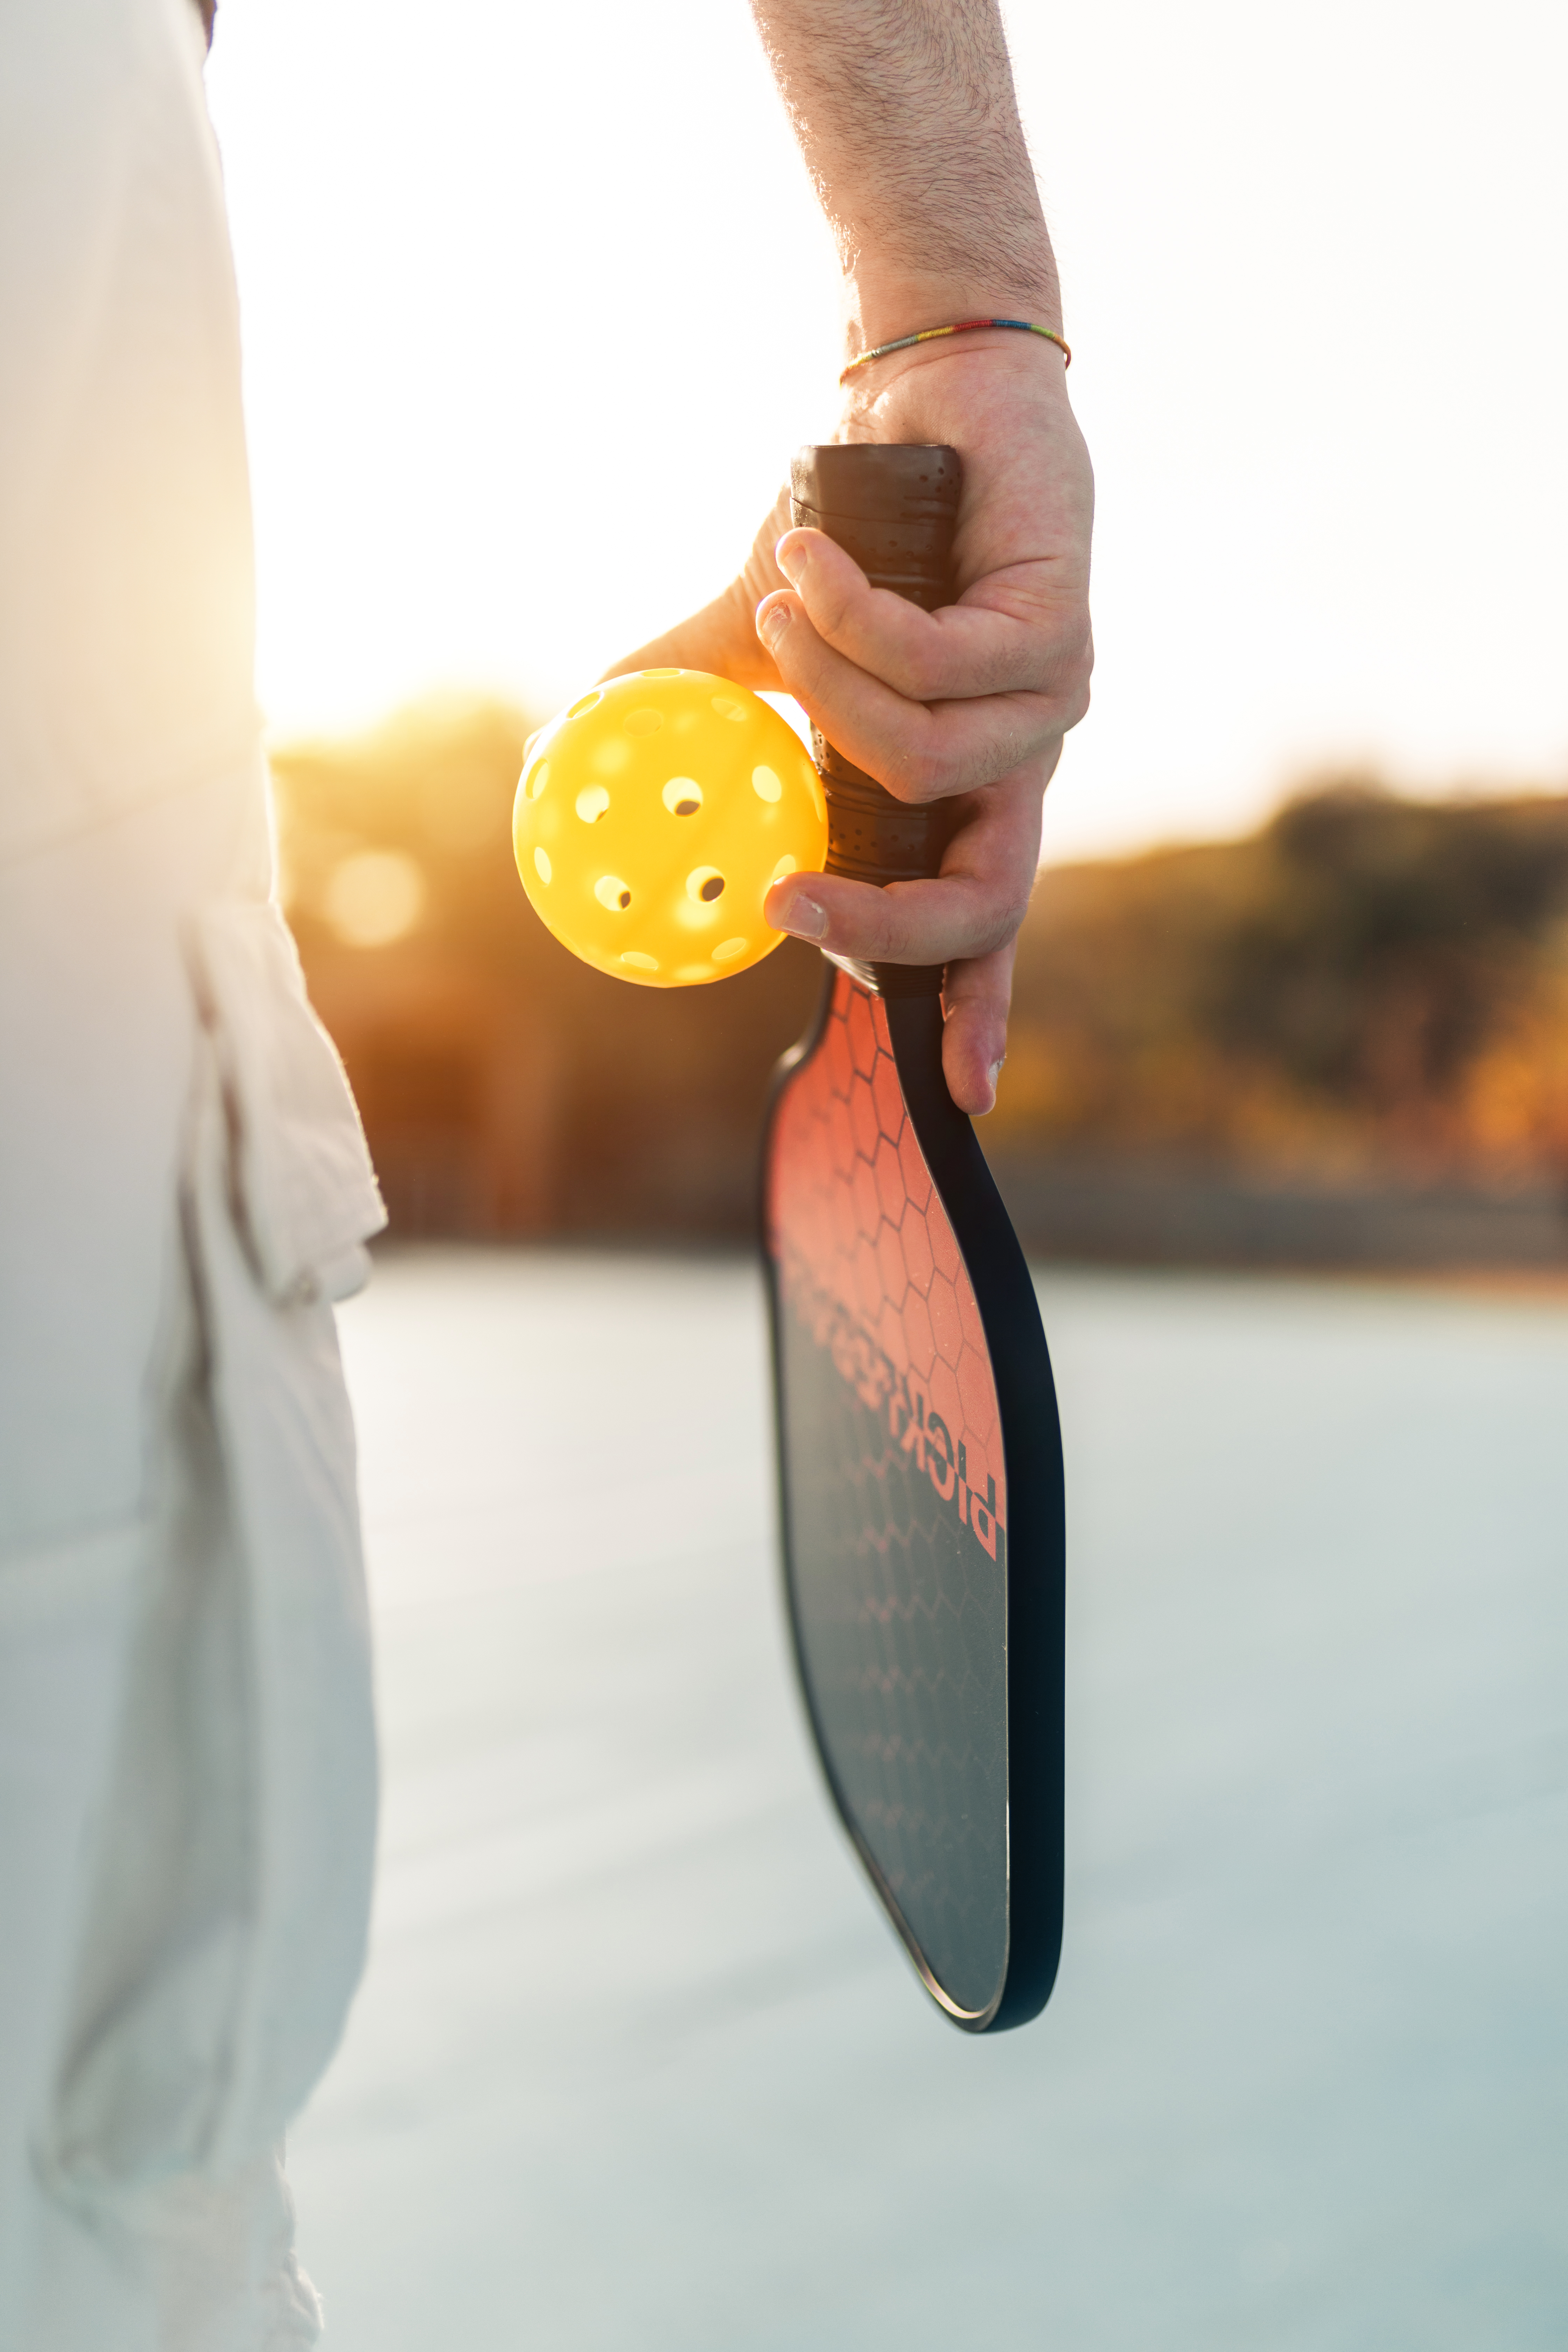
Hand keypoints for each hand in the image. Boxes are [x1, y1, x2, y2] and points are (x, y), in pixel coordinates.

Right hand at [610, 333, 1093, 1112]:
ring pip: (920, 760)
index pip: (979, 922)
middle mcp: (1016, 757)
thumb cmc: (845, 517)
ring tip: (786, 594)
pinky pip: (928, 663)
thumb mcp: (756, 633)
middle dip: (883, 927)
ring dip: (823, 686)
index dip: (974, 1010)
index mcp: (960, 784)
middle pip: (984, 900)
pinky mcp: (1058, 622)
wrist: (916, 387)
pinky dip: (845, 616)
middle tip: (788, 908)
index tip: (958, 1096)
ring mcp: (1049, 696)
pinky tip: (812, 551)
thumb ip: (690, 698)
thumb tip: (563, 746)